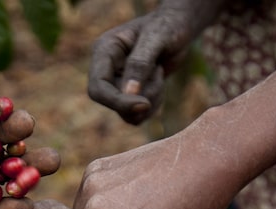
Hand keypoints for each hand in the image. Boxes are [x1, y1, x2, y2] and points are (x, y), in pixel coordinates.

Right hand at [87, 0, 224, 123]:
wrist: (177, 27)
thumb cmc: (166, 26)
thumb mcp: (156, 38)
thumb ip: (140, 64)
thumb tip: (128, 93)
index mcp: (104, 51)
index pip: (97, 88)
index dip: (118, 102)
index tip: (145, 104)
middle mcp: (106, 69)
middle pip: (113, 103)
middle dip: (143, 95)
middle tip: (159, 71)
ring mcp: (116, 83)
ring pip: (127, 112)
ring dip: (151, 98)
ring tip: (159, 71)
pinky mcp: (128, 94)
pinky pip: (137, 115)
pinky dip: (153, 104)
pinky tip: (159, 81)